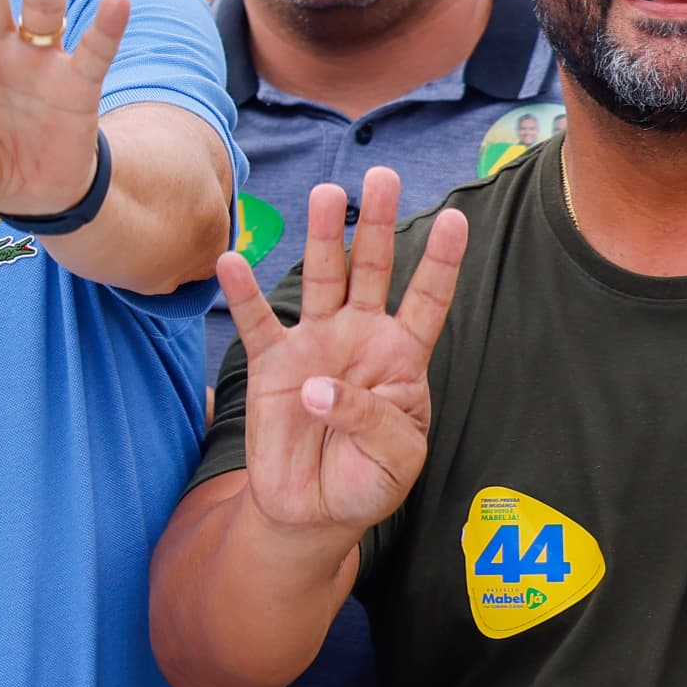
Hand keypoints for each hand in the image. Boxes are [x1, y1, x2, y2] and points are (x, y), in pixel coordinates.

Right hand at [216, 171, 460, 540]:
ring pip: (320, 280)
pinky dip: (243, 293)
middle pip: (372, 270)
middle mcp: (359, 338)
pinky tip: (231, 260)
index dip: (440, 262)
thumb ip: (371, 419)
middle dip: (378, 223)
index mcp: (402, 358)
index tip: (456, 218)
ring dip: (323, 237)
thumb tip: (315, 387)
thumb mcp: (397, 461)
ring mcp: (314, 346)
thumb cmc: (368, 482)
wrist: (314, 511)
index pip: (427, 300)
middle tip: (382, 176)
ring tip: (325, 194)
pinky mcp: (272, 366)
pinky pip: (256, 323)